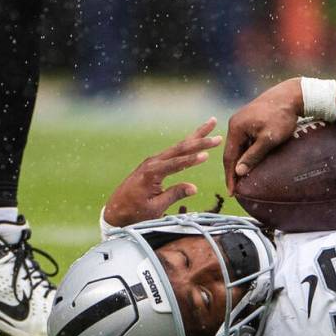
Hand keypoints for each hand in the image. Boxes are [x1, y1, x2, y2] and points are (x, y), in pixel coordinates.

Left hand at [104, 118, 222, 225]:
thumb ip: (174, 195)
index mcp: (151, 173)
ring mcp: (153, 161)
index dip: (192, 160)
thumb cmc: (135, 212)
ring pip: (179, 146)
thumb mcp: (155, 208)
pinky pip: (174, 151)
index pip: (176, 164)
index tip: (207, 155)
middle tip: (218, 137)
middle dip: (200, 140)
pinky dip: (188, 143)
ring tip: (211, 124)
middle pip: (180, 148)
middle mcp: (152, 162)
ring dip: (197, 136)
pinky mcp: (155, 163)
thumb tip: (194, 187)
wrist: (116, 210)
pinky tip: (196, 138)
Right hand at [223, 78, 301, 194]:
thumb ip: (254, 155)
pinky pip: (245, 140)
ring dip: (240, 162)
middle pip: (231, 152)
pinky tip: (250, 162)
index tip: (232, 192)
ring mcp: (242, 121)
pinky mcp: (250, 120)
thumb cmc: (281, 117)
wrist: (290, 95)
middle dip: (233, 171)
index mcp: (236, 128)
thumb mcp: (269, 139)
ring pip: (238, 146)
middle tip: (236, 189)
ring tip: (243, 179)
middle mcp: (235, 123)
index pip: (229, 157)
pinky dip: (246, 152)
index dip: (230, 176)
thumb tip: (239, 172)